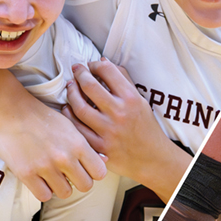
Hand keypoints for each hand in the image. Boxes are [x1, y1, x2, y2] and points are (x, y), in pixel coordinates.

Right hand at [0, 98, 107, 201]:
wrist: (11, 111)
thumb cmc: (43, 117)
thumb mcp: (70, 126)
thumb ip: (87, 145)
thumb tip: (104, 160)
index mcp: (78, 144)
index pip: (100, 172)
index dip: (94, 172)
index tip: (86, 168)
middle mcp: (65, 158)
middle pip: (86, 186)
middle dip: (79, 181)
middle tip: (70, 174)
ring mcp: (46, 167)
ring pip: (65, 193)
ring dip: (60, 186)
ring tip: (53, 176)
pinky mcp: (27, 174)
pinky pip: (44, 196)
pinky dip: (43, 190)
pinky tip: (40, 179)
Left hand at [64, 58, 190, 201]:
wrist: (152, 158)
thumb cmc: (146, 127)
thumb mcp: (141, 101)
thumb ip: (123, 80)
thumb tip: (103, 61)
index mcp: (132, 99)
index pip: (108, 71)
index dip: (96, 64)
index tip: (91, 65)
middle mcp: (120, 113)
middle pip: (89, 86)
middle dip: (79, 74)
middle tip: (76, 70)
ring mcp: (108, 131)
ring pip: (79, 107)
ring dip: (71, 93)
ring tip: (70, 87)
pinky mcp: (99, 148)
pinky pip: (77, 128)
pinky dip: (69, 115)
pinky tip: (69, 109)